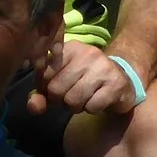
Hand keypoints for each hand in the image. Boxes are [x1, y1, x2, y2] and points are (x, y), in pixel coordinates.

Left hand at [30, 40, 144, 118]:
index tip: (57, 85)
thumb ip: (41, 94)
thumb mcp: (60, 82)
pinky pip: (91, 107)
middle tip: (73, 94)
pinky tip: (99, 100)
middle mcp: (87, 53)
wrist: (123, 79)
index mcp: (69, 47)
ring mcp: (103, 67)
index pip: (43, 73)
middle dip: (61, 100)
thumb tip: (33, 107)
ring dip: (76, 106)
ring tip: (85, 97)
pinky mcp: (116, 84)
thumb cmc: (85, 80)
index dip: (46, 87)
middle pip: (56, 89)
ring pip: (73, 100)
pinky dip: (92, 109)